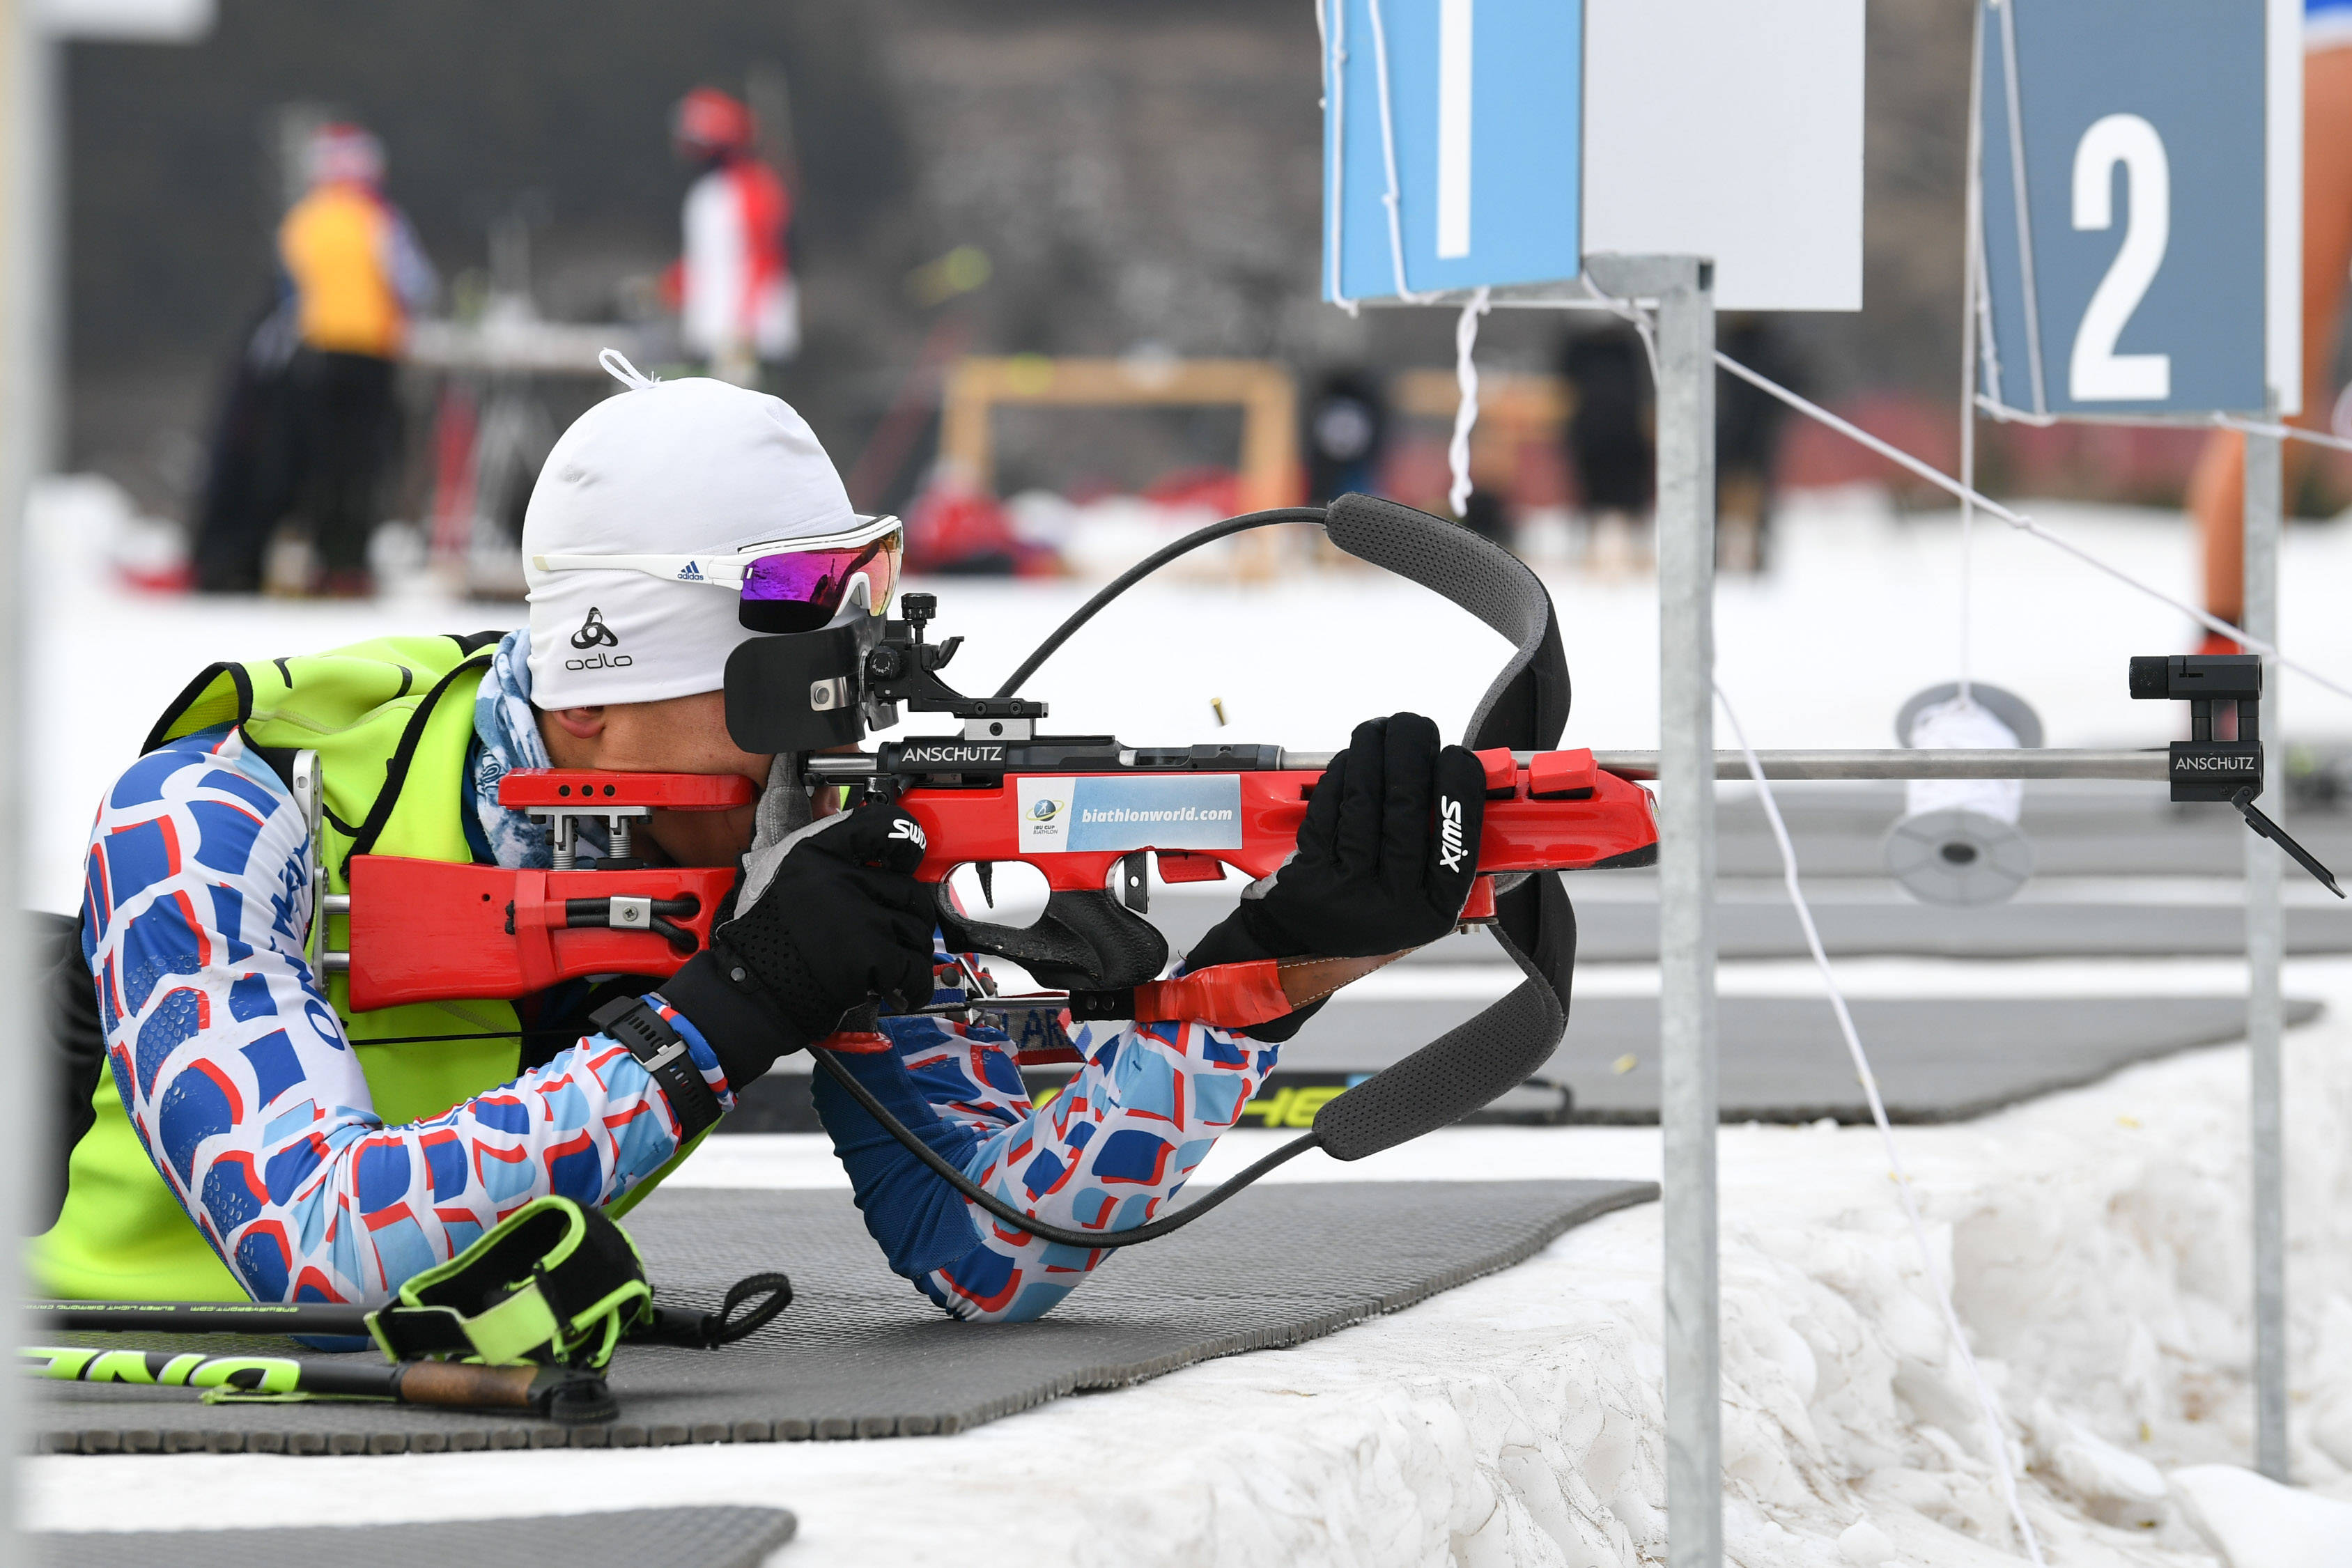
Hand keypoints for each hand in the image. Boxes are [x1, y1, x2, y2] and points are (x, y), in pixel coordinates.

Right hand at [662, 803, 936, 1086]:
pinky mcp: (869, 954)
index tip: (906, 859)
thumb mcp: (779, 875)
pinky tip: (896, 989)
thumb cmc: (763, 939)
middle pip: (908, 888)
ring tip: (887, 967)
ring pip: (917, 929)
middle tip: (889, 936)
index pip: (883, 824)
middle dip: (906, 918)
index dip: (905, 843)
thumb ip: (821, 856)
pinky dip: (912, 984)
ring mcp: (857, 915)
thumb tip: (860, 834)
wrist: (749, 991)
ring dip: (909, 953)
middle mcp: (839, 877)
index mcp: (816, 851)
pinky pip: (914, 966)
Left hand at [1185, 713, 1483, 1036]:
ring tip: (1381, 729)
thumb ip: (1447, 846)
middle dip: (1411, 749)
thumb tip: (1468, 773)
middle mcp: (1390, 906)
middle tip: (1414, 724)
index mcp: (1433, 911)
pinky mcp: (1306, 871)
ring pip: (1363, 797)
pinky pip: (1329, 805)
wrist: (1298, 948)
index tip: (1457, 755)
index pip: (1458, 840)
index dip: (1459, 788)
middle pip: (1406, 806)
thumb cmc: (1369, 909)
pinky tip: (1353, 758)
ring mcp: (1344, 890)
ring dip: (1374, 748)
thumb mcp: (1420, 897)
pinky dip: (1343, 772)